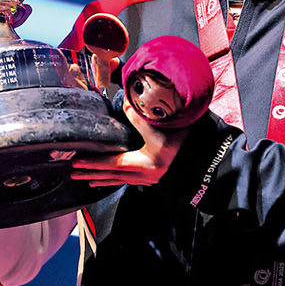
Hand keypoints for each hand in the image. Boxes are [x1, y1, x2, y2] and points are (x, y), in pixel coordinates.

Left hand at [72, 111, 186, 189]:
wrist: (212, 160)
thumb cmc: (189, 143)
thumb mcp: (163, 129)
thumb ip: (141, 118)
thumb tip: (126, 104)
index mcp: (146, 163)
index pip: (112, 163)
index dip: (94, 163)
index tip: (77, 163)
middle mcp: (146, 174)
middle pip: (113, 175)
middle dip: (92, 174)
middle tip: (73, 174)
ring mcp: (151, 179)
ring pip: (121, 180)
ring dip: (103, 179)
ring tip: (87, 180)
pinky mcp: (157, 179)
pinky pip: (131, 181)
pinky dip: (118, 180)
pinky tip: (113, 180)